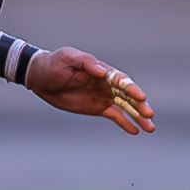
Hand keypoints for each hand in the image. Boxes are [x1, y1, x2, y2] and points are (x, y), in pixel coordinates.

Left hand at [25, 48, 153, 135]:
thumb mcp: (68, 58)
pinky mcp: (97, 107)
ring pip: (126, 107)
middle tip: (149, 115)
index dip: (132, 89)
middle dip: (140, 105)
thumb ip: (86, 62)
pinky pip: (115, 116)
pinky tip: (135, 131)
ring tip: (149, 128)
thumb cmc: (55, 64)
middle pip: (128, 95)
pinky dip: (125, 123)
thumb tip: (103, 71)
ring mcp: (104, 96)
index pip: (122, 80)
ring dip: (138, 116)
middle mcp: (107, 84)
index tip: (140, 97)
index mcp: (103, 71)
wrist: (40, 78)